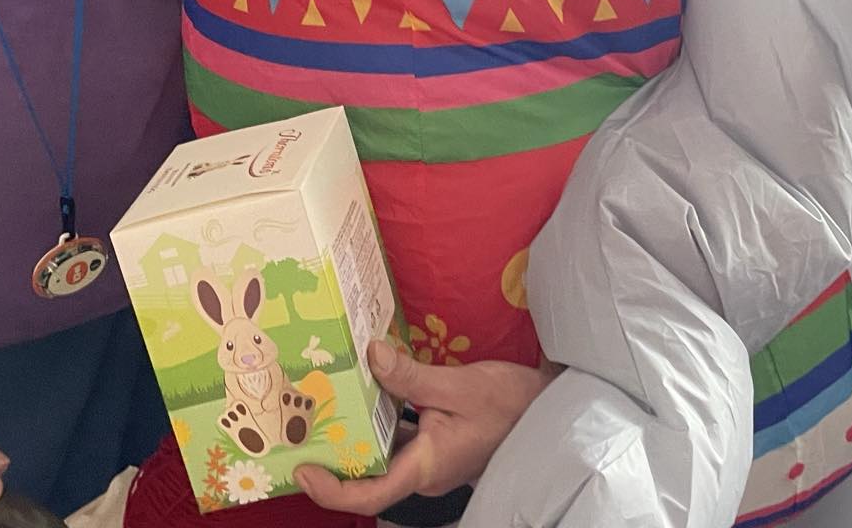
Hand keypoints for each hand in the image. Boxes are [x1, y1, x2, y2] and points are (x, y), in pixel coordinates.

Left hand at [294, 339, 553, 514]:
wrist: (550, 406)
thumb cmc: (511, 402)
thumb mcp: (460, 384)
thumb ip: (412, 376)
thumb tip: (371, 355)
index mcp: (426, 467)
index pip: (371, 495)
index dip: (332, 491)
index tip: (304, 470)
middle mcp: (424, 471)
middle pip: (370, 478)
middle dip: (334, 458)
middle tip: (301, 429)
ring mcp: (432, 460)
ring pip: (384, 457)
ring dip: (357, 437)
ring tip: (325, 407)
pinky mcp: (438, 444)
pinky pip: (401, 440)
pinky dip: (381, 422)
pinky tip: (368, 393)